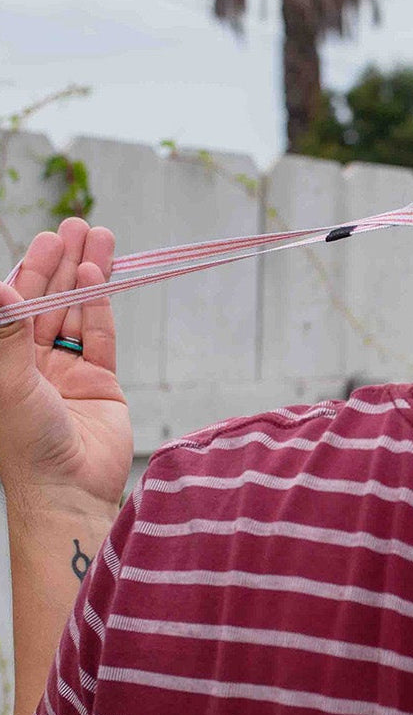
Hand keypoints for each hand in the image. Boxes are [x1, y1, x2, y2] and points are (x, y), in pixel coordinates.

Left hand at [0, 218, 130, 518]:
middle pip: (47, 301)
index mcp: (2, 362)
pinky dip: (101, 307)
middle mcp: (30, 362)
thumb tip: (1, 288)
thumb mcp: (8, 382)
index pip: (14, 305)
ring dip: (87, 276)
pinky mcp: (100, 382)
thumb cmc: (24, 443)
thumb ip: (7, 333)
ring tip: (100, 239)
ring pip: (76, 311)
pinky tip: (101, 280)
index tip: (47, 239)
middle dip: (61, 263)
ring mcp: (66, 371)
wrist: (68, 488)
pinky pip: (99, 336)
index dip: (30, 271)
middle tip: (77, 226)